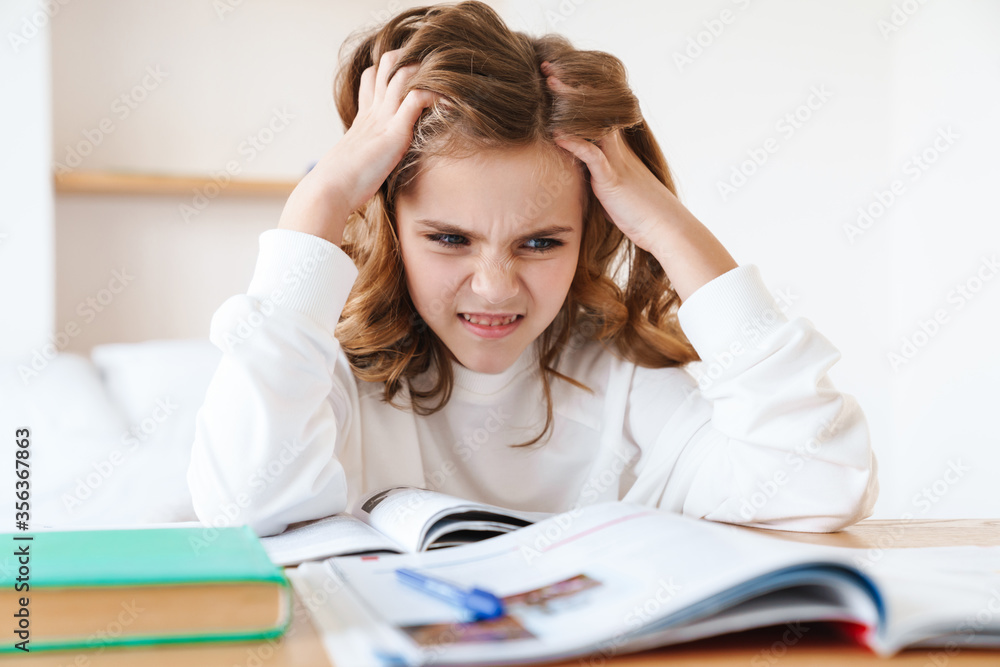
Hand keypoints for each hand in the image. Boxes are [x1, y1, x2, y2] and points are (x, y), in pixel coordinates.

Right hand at [279, 49, 438, 245]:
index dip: (390, 72)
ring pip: (403, 73)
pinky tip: (450, 105)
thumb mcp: (356, 167)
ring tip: (450, 85)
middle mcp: (373, 111)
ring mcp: (382, 118)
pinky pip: (417, 98)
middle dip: (411, 61)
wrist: (329, 191)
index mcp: (364, 118)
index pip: (373, 78)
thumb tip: (371, 176)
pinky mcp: (393, 131)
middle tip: (435, 76)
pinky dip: (437, 96)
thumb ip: (370, 161)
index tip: (415, 82)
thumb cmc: (340, 188)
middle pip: (387, 64)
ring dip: (428, 75)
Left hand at [541, 61, 736, 300]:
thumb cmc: (642, 213)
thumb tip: (582, 170)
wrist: (668, 228)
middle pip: (595, 108)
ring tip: (550, 84)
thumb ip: (600, 174)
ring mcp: (617, 162)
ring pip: (594, 123)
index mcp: (618, 149)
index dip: (578, 96)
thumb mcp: (617, 188)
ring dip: (570, 104)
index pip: (597, 113)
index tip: (557, 79)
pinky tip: (557, 133)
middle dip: (571, 88)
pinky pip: (593, 156)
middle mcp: (618, 149)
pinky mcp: (614, 180)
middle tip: (548, 68)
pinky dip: (575, 143)